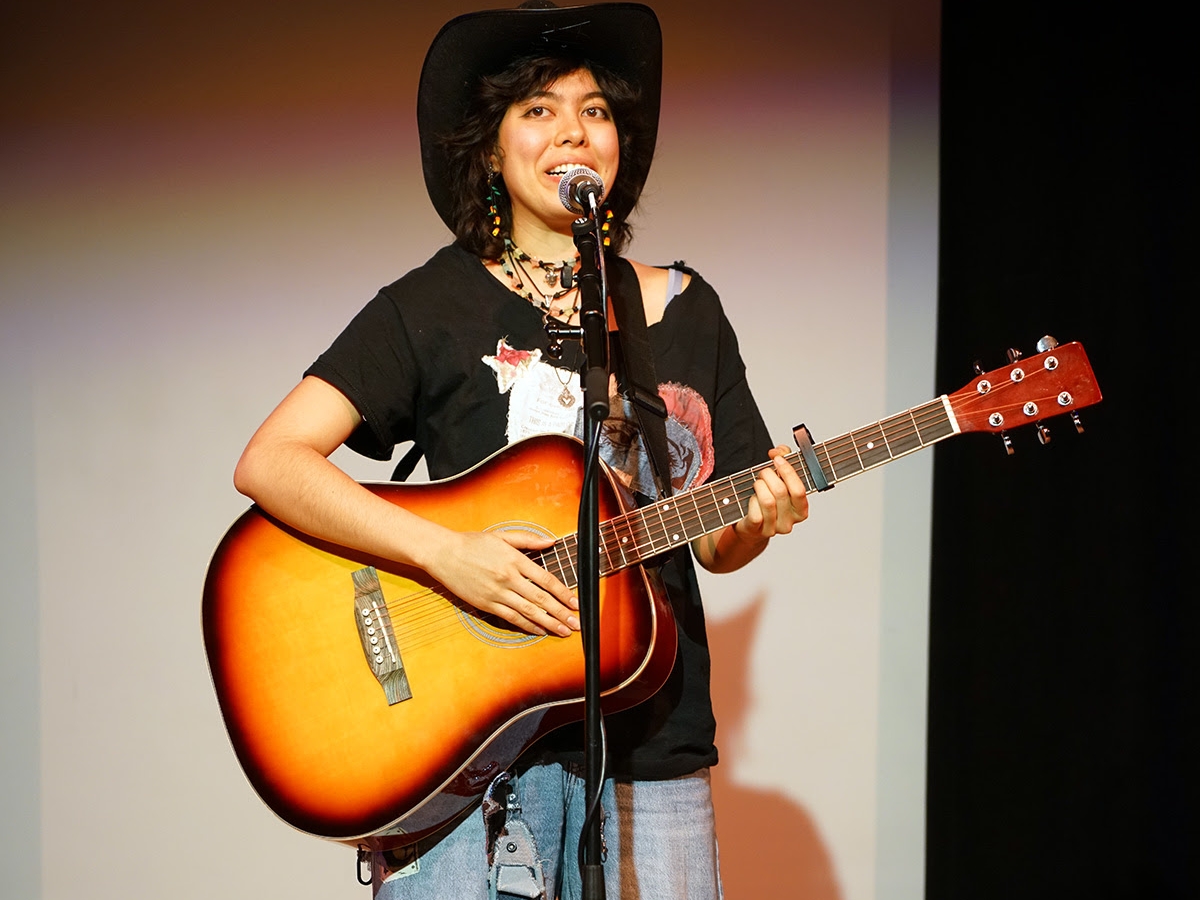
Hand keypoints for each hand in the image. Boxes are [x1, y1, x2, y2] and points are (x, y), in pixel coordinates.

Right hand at [426, 529, 579, 636]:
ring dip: (548, 623)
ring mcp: (497, 593)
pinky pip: (511, 618)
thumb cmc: (472, 543)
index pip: (545, 579)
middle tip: (576, 623)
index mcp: (514, 560)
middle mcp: (508, 578)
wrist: (443, 554)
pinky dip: (527, 625)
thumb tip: (551, 541)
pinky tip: (539, 630)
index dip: (563, 592)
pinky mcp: (486, 604)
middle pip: (541, 599)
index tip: (576, 602)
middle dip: (561, 613)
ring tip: (563, 631)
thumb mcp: (502, 536)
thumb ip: (528, 539)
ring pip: (528, 611)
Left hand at [733, 445, 809, 542]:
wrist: (751, 524)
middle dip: (768, 475)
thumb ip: (783, 459)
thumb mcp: (780, 478)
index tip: (778, 459)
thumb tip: (777, 452)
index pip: (799, 491)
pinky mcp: (758, 531)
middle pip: (780, 492)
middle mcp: (790, 521)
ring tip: (758, 484)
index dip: (788, 472)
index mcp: (801, 510)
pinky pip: (755, 514)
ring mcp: (774, 529)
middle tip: (764, 472)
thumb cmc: (769, 498)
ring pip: (767, 501)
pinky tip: (752, 499)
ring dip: (759, 486)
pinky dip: (751, 501)